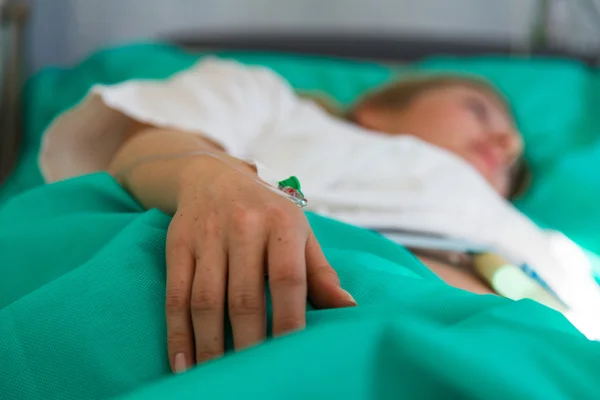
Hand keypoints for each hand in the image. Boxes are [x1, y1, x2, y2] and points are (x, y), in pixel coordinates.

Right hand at [164, 157, 355, 371]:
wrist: (213, 176)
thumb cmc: (267, 212)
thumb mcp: (300, 232)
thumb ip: (320, 272)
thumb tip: (349, 309)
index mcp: (282, 223)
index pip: (288, 279)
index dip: (289, 321)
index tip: (290, 357)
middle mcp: (243, 225)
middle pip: (244, 297)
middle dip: (249, 344)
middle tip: (254, 379)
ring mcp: (207, 235)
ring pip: (206, 300)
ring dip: (211, 346)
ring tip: (218, 377)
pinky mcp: (178, 243)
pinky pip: (175, 295)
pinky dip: (177, 334)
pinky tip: (184, 363)